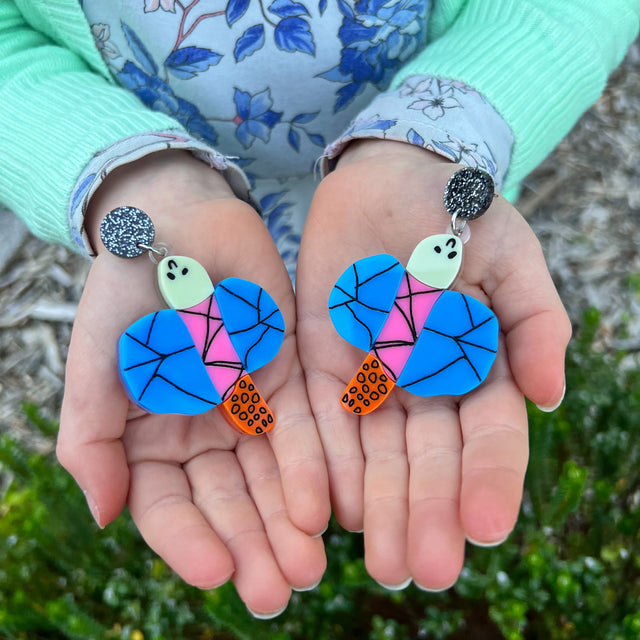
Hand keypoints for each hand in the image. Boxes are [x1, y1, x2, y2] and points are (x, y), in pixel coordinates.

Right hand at [57, 152, 328, 615]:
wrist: (178, 227)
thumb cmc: (126, 295)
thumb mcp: (96, 366)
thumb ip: (94, 438)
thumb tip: (106, 514)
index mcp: (151, 439)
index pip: (170, 506)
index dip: (190, 541)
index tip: (217, 573)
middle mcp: (203, 433)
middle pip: (229, 501)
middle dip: (251, 546)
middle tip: (277, 590)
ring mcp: (248, 408)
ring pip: (270, 477)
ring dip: (286, 521)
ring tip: (307, 565)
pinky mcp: (289, 378)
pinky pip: (302, 428)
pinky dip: (311, 465)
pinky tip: (323, 503)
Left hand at [296, 140, 569, 589]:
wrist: (387, 177)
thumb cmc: (457, 211)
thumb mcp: (509, 257)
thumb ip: (533, 322)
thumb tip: (549, 394)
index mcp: (478, 368)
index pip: (488, 436)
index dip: (489, 480)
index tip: (485, 528)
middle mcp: (424, 386)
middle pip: (428, 460)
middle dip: (427, 513)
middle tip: (422, 569)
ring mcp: (370, 378)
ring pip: (375, 454)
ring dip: (377, 506)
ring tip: (379, 560)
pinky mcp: (320, 362)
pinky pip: (320, 418)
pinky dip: (321, 460)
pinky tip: (321, 505)